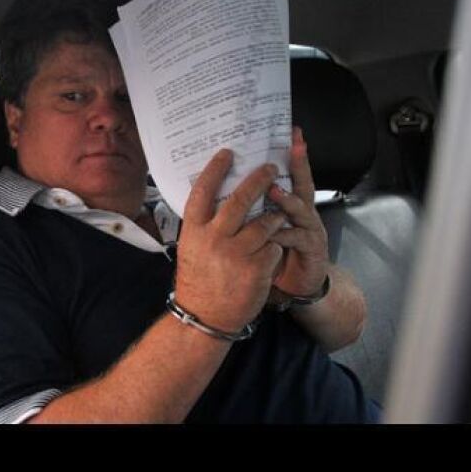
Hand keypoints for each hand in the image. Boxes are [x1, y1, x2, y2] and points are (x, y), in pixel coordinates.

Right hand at [174, 149, 285, 332]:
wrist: (205, 318)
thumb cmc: (198, 280)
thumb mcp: (192, 248)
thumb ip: (204, 225)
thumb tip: (217, 198)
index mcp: (195, 231)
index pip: (203, 191)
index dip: (216, 169)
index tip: (228, 153)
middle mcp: (215, 238)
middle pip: (241, 199)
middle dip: (260, 179)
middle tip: (271, 168)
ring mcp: (236, 253)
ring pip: (266, 222)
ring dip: (275, 216)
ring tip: (278, 215)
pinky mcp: (256, 268)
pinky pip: (274, 247)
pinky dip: (275, 247)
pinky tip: (272, 252)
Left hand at [266, 126, 329, 297]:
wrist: (294, 286)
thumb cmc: (274, 251)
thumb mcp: (262, 225)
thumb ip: (254, 206)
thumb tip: (230, 182)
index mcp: (289, 203)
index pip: (289, 173)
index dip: (292, 153)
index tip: (291, 131)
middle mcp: (303, 212)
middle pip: (303, 183)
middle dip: (300, 164)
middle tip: (294, 147)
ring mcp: (309, 230)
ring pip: (301, 210)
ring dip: (288, 199)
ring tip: (275, 190)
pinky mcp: (311, 250)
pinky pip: (296, 239)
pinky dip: (283, 235)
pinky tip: (273, 232)